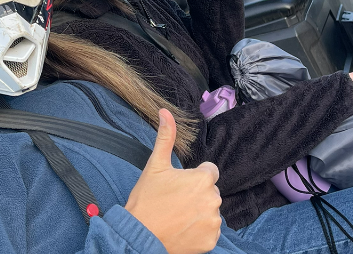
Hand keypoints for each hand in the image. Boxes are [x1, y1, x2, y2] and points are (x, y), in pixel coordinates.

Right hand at [125, 109, 222, 253]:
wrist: (139, 236)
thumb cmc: (146, 200)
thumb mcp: (155, 166)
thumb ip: (165, 137)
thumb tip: (165, 112)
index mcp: (203, 179)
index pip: (209, 172)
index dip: (193, 177)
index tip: (178, 186)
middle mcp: (213, 199)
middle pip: (210, 191)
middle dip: (196, 195)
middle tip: (175, 202)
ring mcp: (213, 221)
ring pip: (210, 211)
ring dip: (198, 212)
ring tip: (177, 216)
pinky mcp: (211, 240)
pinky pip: (210, 230)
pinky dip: (199, 231)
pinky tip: (183, 229)